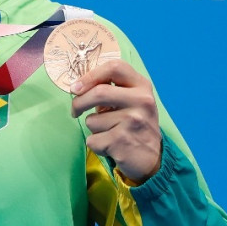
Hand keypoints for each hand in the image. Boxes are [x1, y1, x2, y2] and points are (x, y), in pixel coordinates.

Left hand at [70, 59, 161, 182]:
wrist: (152, 158)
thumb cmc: (133, 124)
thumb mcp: (130, 101)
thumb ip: (110, 89)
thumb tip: (77, 87)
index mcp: (142, 86)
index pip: (115, 67)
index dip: (90, 75)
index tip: (76, 87)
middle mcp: (142, 101)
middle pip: (99, 92)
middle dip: (79, 103)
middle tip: (75, 111)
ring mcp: (134, 121)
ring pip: (92, 120)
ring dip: (93, 128)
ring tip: (109, 132)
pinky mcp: (123, 141)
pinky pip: (92, 140)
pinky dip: (96, 145)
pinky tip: (111, 146)